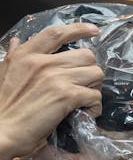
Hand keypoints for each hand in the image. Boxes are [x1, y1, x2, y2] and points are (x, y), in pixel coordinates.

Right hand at [0, 23, 102, 159]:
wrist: (0, 130)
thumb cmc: (2, 106)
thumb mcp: (3, 73)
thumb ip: (14, 56)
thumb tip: (17, 41)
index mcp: (26, 55)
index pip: (56, 33)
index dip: (78, 29)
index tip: (93, 30)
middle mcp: (42, 62)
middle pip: (86, 55)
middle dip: (90, 70)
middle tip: (85, 85)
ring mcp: (55, 78)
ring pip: (95, 73)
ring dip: (95, 88)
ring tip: (86, 100)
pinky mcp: (66, 95)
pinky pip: (95, 95)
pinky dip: (95, 106)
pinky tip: (86, 113)